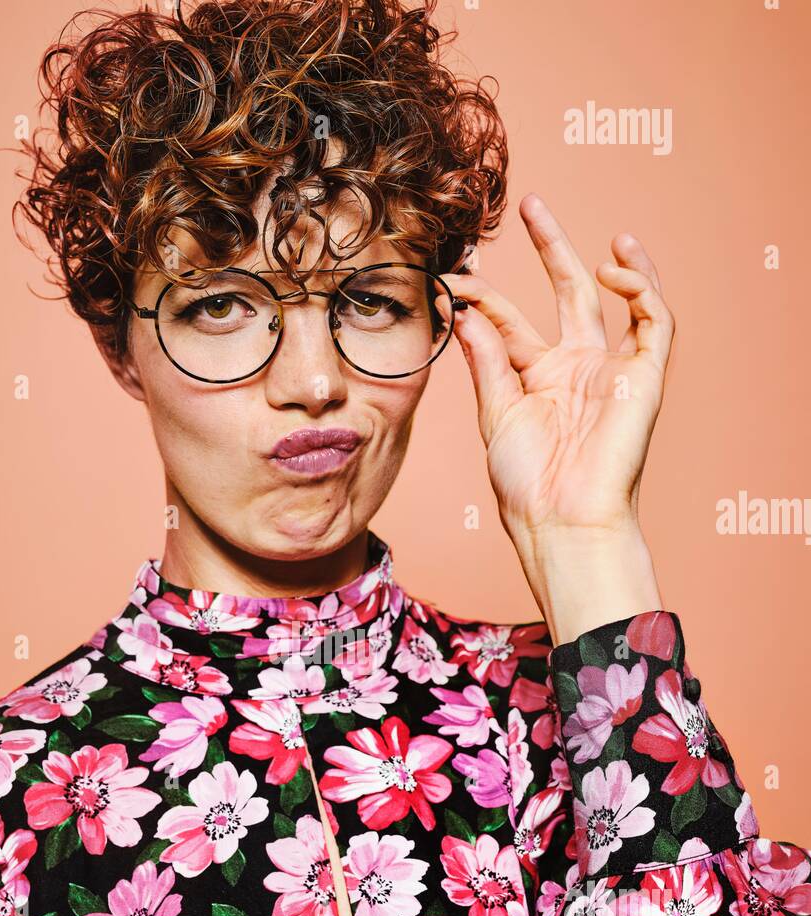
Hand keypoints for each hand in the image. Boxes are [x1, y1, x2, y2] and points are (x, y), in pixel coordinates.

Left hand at [437, 192, 672, 544]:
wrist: (563, 519)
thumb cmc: (527, 483)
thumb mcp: (496, 414)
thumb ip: (486, 360)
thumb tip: (465, 312)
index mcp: (535, 379)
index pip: (510, 320)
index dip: (485, 294)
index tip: (455, 275)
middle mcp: (575, 368)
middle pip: (567, 293)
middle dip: (552, 247)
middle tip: (531, 204)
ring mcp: (611, 369)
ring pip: (618, 298)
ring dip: (609, 262)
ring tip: (598, 234)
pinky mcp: (645, 375)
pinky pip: (654, 321)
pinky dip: (641, 288)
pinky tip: (612, 271)